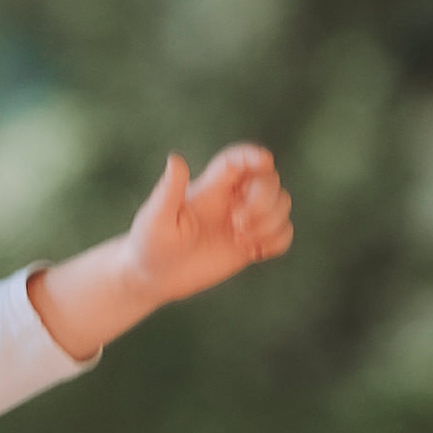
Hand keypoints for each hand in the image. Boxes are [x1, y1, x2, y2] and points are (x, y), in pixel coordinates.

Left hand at [26, 141, 291, 357]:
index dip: (253, 155)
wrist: (154, 277)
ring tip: (241, 239)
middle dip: (264, 199)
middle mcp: (230, 200)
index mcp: (210, 188)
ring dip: (271, 221)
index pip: (237, 161)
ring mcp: (243, 222)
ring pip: (281, 205)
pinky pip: (282, 234)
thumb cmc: (150, 244)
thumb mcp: (156, 218)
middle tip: (238, 222)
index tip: (266, 160)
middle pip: (268, 181)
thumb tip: (175, 159)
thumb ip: (168, 190)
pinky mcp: (250, 245)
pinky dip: (277, 241)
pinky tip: (253, 252)